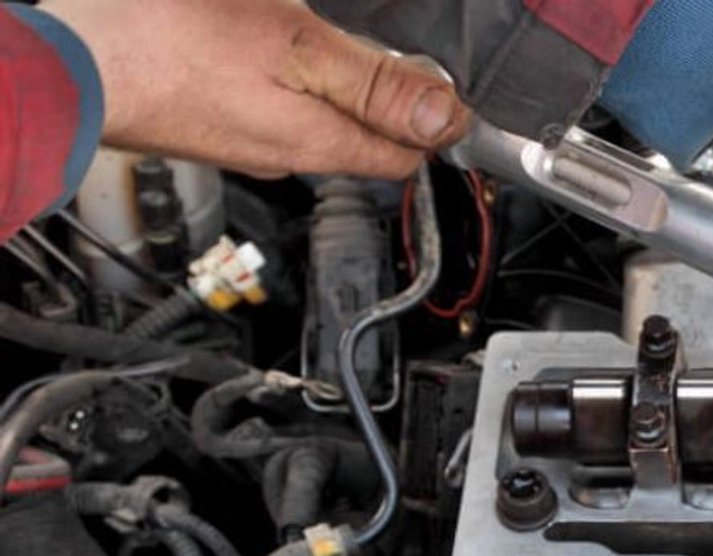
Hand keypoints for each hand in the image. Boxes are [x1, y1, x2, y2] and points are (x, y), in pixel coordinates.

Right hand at [40, 0, 469, 178]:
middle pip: (364, 140)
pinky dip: (286, 81)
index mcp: (318, 144)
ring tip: (333, 48)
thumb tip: (448, 118)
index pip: (407, 156)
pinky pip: (268, 107)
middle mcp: (283, 156)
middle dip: (390, 103)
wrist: (63, 62)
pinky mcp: (206, 121)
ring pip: (313, 121)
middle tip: (400, 58)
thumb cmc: (163, 45)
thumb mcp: (295, 47)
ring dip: (336, 88)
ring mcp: (242, 142)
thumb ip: (374, 82)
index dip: (439, 122)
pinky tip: (271, 51)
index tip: (451, 89)